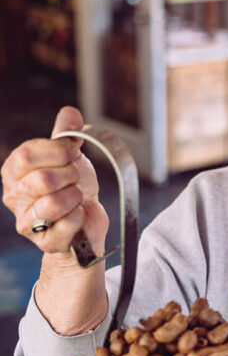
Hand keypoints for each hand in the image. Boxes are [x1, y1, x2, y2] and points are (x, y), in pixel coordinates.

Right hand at [1, 106, 108, 258]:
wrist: (85, 222)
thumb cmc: (72, 188)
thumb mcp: (70, 157)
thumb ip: (66, 135)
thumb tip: (70, 113)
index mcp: (14, 171)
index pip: (27, 154)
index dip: (57, 151)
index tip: (73, 152)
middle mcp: (14, 197)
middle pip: (42, 179)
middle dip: (70, 175)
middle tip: (75, 179)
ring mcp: (27, 222)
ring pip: (54, 204)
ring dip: (75, 196)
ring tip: (77, 197)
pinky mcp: (45, 242)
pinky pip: (67, 224)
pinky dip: (81, 216)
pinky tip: (79, 215)